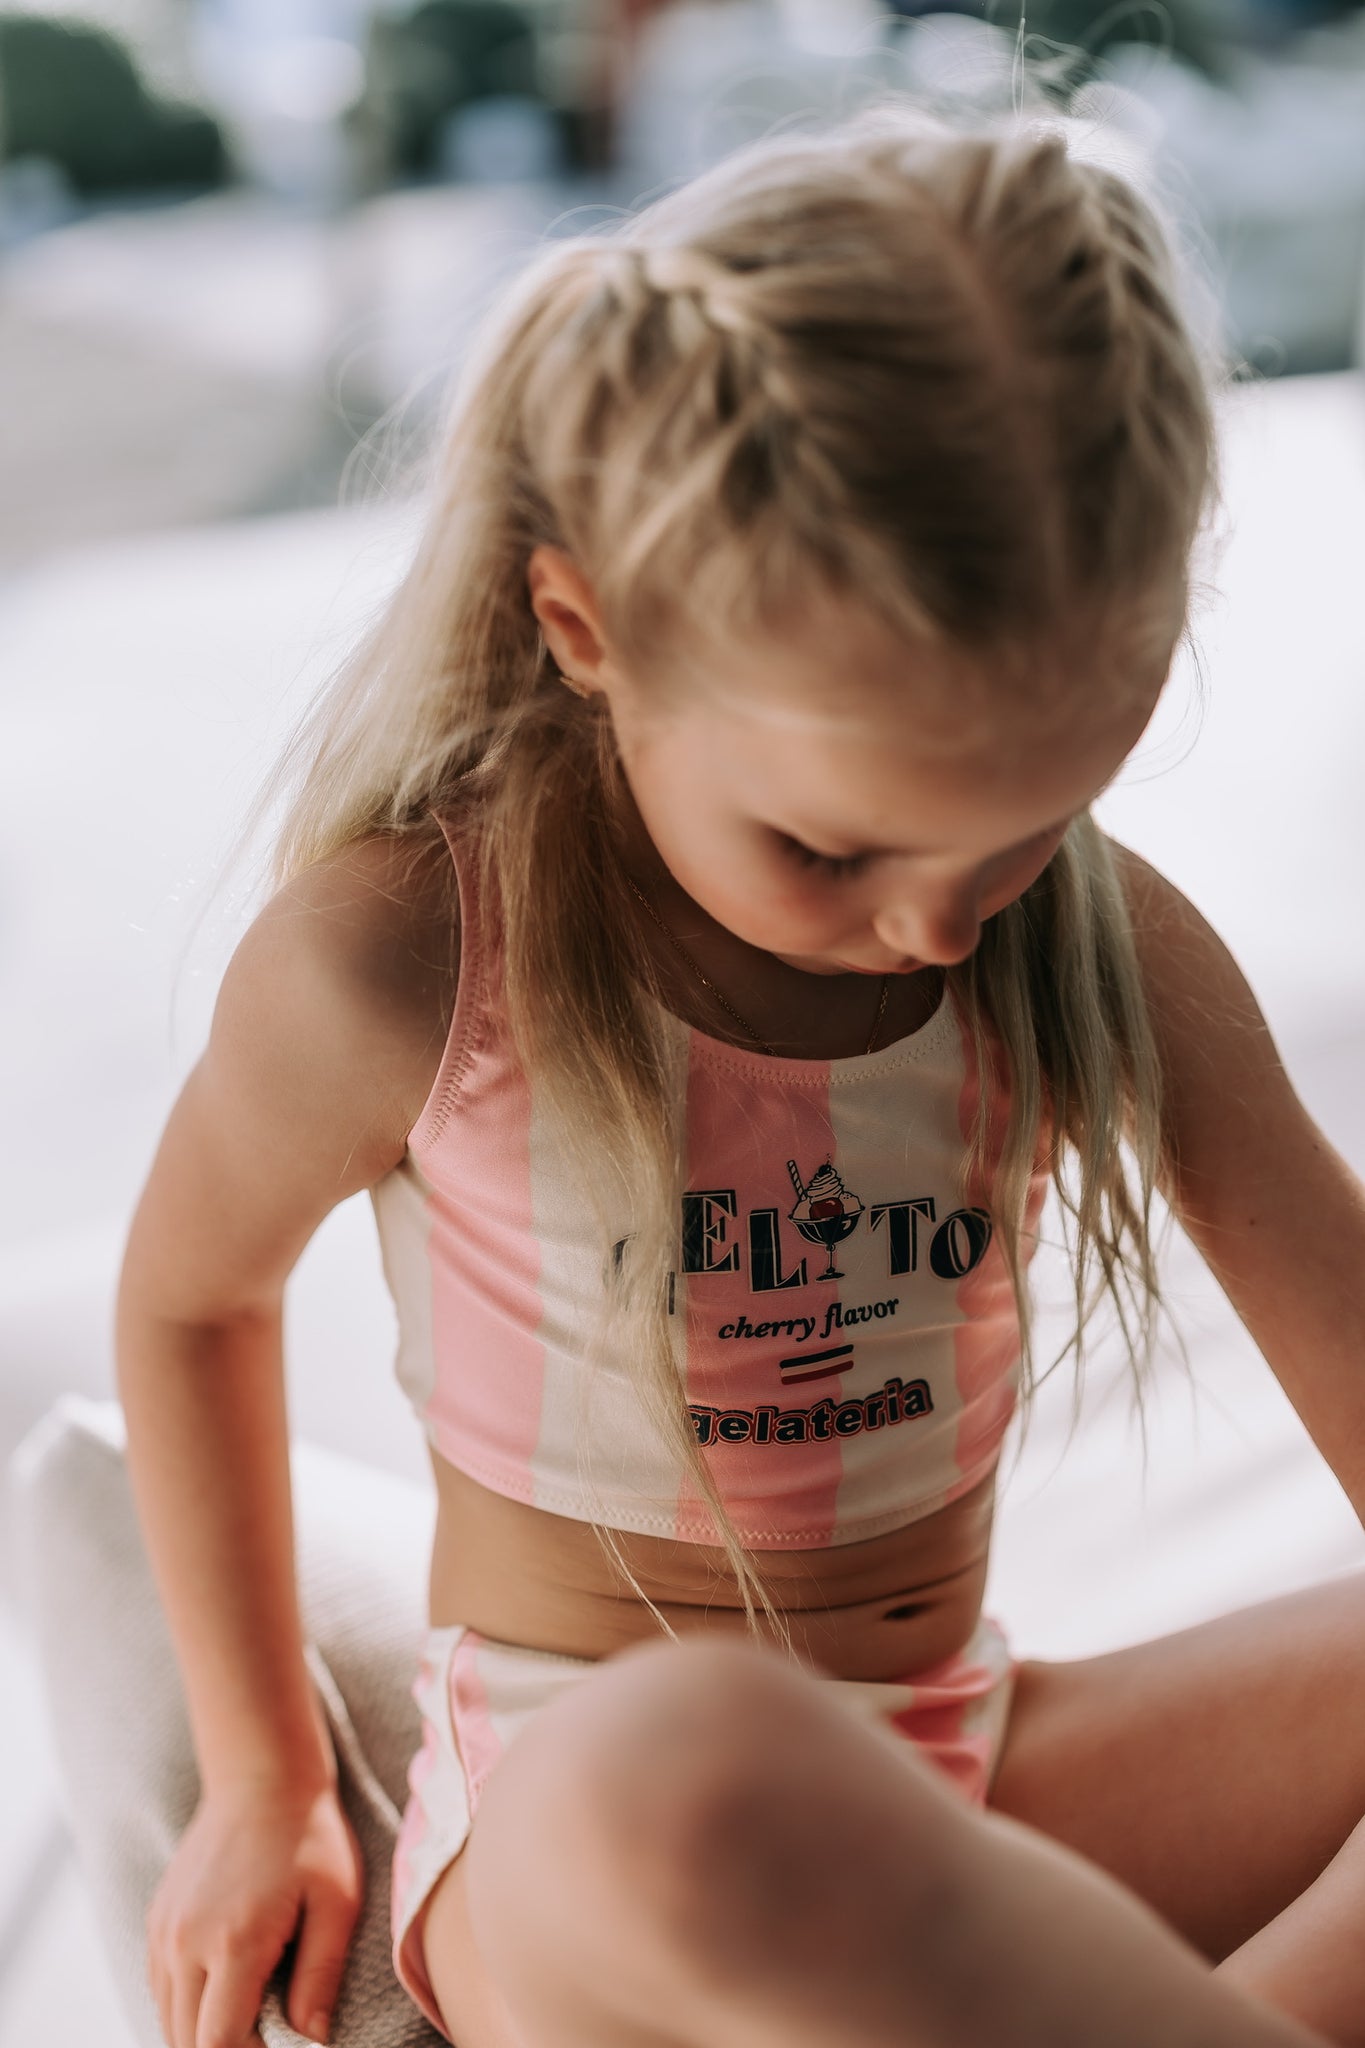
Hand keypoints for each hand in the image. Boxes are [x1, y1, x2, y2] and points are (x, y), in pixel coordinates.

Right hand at [146, 1776, 363, 2047]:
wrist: (264, 1776)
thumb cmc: (311, 1837)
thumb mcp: (337, 1902)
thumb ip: (322, 1976)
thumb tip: (312, 2040)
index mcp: (234, 1941)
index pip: (217, 2044)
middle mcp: (186, 1942)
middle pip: (185, 2041)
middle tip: (266, 2038)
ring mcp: (164, 1931)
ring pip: (167, 2019)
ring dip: (201, 2034)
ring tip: (250, 2021)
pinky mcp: (157, 1921)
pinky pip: (160, 1989)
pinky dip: (186, 2008)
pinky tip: (224, 1994)